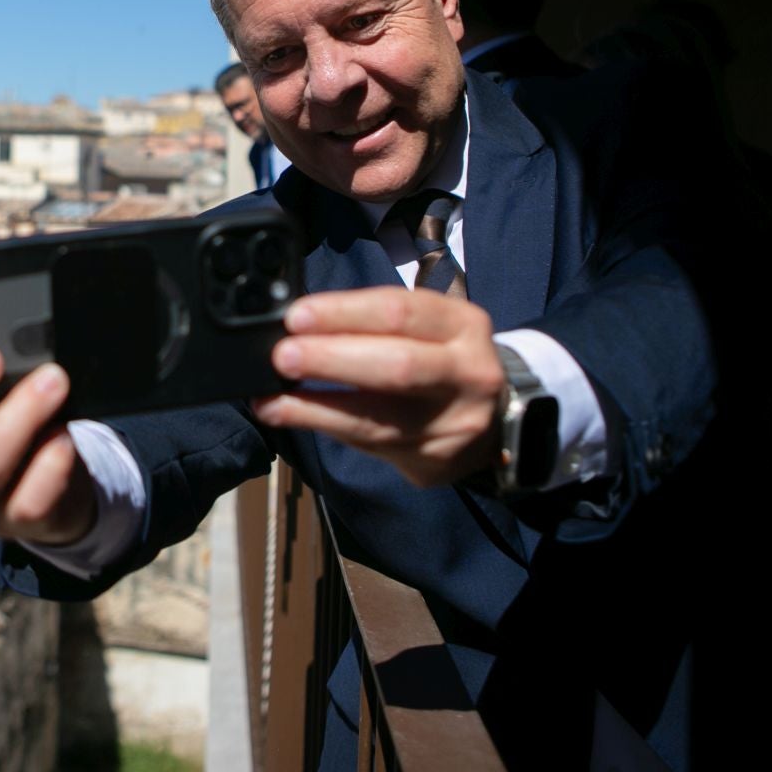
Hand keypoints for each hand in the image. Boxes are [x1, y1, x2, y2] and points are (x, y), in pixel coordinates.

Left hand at [250, 287, 504, 487]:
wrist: (500, 420)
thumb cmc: (445, 358)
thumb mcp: (432, 326)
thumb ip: (377, 322)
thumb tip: (302, 323)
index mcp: (463, 326)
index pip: (400, 312)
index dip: (343, 313)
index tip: (297, 316)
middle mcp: (467, 374)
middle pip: (396, 366)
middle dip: (331, 360)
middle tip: (283, 356)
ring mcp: (453, 423)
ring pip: (378, 418)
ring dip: (316, 406)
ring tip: (271, 397)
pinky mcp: (432, 460)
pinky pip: (368, 444)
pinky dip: (321, 427)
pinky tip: (285, 415)